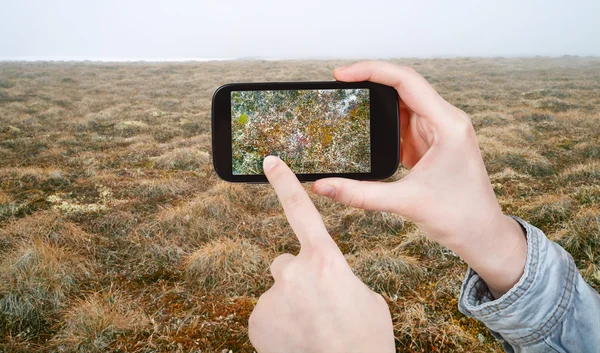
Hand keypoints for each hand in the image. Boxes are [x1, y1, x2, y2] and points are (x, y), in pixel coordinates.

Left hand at [248, 156, 394, 352]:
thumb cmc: (366, 339)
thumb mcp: (364, 297)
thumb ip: (338, 278)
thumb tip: (325, 284)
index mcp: (325, 259)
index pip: (301, 210)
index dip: (285, 183)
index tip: (269, 161)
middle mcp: (292, 271)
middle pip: (286, 262)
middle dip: (297, 278)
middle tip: (316, 305)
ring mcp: (271, 296)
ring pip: (278, 292)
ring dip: (290, 304)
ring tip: (311, 328)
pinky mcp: (256, 320)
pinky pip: (267, 315)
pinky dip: (278, 326)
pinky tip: (295, 340)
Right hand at [312, 61, 526, 297]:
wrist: (483, 235)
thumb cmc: (459, 217)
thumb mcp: (404, 202)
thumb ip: (359, 194)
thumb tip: (322, 185)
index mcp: (448, 125)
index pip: (406, 81)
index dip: (371, 71)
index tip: (342, 75)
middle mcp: (446, 120)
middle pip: (403, 87)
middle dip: (369, 82)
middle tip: (338, 85)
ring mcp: (438, 131)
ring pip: (401, 104)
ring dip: (374, 103)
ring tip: (345, 103)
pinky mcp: (430, 143)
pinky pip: (402, 123)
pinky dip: (381, 123)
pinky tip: (363, 128)